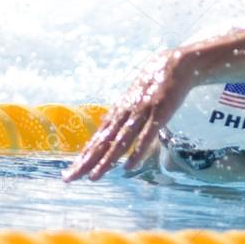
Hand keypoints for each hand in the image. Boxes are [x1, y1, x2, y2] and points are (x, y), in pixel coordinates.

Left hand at [63, 51, 190, 181]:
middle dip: (85, 161)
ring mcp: (141, 113)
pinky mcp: (159, 113)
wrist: (174, 64)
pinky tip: (128, 167)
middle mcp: (124, 114)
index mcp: (118, 112)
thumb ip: (125, 115)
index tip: (71, 172)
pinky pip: (146, 136)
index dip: (84, 156)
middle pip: (102, 142)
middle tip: (70, 179)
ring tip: (94, 177)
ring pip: (120, 141)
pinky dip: (137, 152)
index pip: (97, 139)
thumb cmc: (155, 84)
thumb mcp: (136, 100)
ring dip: (106, 160)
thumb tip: (111, 129)